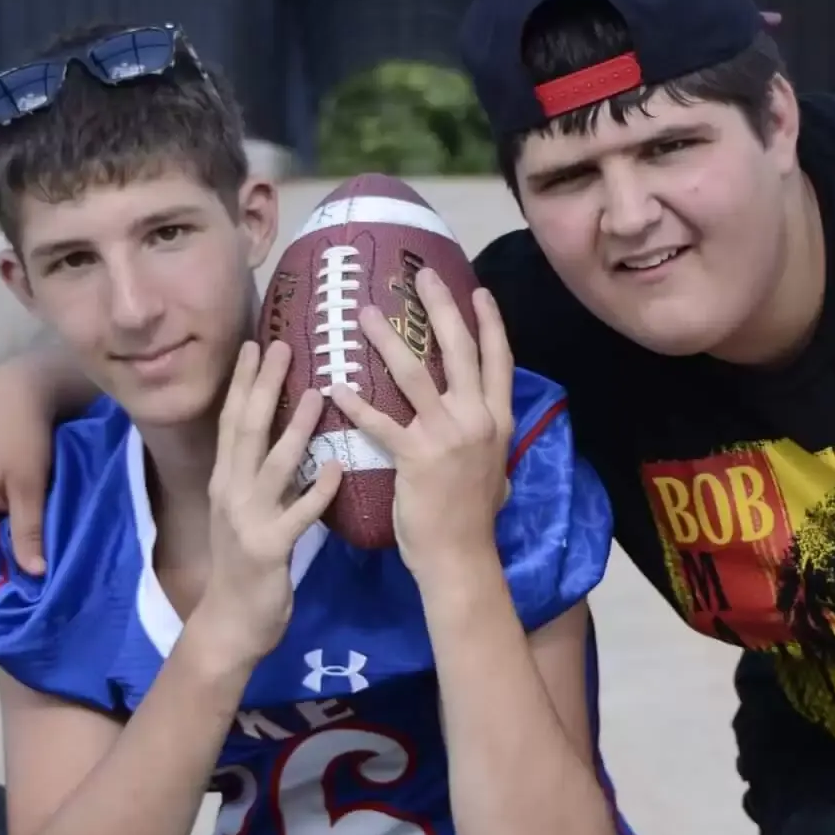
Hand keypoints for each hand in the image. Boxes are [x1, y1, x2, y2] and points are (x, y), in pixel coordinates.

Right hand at [180, 341, 343, 671]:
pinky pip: (298, 515)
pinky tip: (337, 469)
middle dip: (262, 387)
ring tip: (317, 393)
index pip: (232, 421)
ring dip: (294, 428)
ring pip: (272, 465)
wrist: (231, 623)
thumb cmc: (248, 567)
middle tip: (280, 346)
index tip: (257, 342)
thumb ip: (264, 478)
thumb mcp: (248, 513)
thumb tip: (288, 438)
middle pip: (245, 430)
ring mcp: (247, 520)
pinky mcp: (269, 550)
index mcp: (226, 481)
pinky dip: (317, 491)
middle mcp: (231, 493)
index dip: (243, 382)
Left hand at [327, 269, 514, 583]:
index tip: (476, 290)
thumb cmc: (472, 518)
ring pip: (413, 375)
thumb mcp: (494, 470)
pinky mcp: (416, 457)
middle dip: (440, 309)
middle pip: (459, 351)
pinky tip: (336, 388)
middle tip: (421, 276)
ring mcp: (448, 436)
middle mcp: (478, 420)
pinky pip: (381, 422)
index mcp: (499, 420)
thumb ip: (486, 438)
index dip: (490, 323)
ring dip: (387, 340)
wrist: (461, 557)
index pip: (498, 360)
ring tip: (363, 314)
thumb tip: (484, 422)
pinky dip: (357, 404)